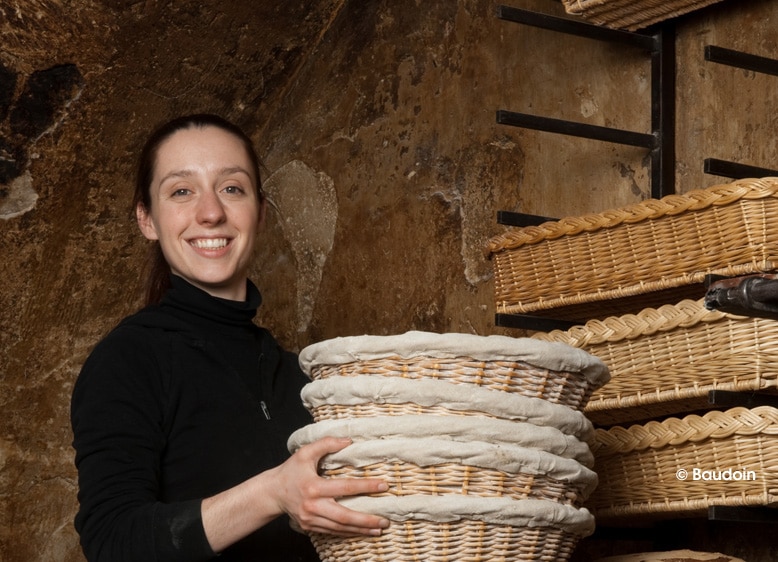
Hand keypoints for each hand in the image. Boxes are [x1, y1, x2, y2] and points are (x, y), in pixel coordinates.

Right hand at [270, 436, 389, 535]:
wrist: (272, 492)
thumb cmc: (290, 471)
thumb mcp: (305, 452)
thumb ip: (326, 444)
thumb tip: (348, 441)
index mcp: (313, 487)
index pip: (344, 487)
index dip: (365, 486)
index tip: (383, 485)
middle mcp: (313, 506)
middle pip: (344, 516)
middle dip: (366, 520)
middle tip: (384, 520)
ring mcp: (311, 519)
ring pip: (340, 527)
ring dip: (361, 529)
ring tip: (379, 529)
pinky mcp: (311, 527)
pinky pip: (333, 532)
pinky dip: (349, 533)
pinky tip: (362, 532)